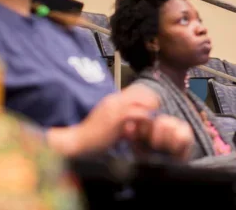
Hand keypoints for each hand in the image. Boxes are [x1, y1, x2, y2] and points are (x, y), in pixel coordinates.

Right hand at [50, 84, 193, 159]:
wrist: (77, 141)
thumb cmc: (92, 137)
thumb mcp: (108, 123)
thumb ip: (121, 120)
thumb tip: (135, 124)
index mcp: (113, 100)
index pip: (138, 93)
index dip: (148, 103)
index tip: (153, 114)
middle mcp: (115, 99)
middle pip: (144, 94)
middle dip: (153, 106)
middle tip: (158, 120)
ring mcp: (116, 107)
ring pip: (144, 102)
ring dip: (152, 113)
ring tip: (155, 125)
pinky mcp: (117, 117)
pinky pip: (139, 113)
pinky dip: (146, 121)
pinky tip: (148, 131)